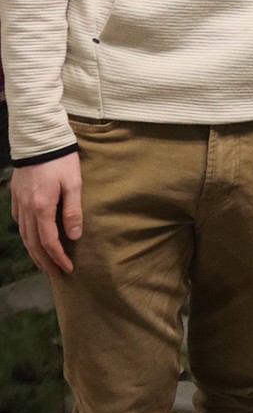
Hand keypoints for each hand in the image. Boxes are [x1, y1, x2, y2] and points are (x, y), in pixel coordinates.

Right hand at [11, 153, 82, 278]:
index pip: (49, 242)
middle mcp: (27, 209)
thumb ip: (73, 210)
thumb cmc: (60, 158)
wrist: (39, 137)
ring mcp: (19, 202)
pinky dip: (26, 235)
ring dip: (34, 252)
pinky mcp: (16, 195)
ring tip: (44, 264)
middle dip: (45, 262)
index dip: (58, 258)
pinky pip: (19, 222)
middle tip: (56, 274)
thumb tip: (75, 236)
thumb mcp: (73, 182)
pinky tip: (32, 238)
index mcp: (42, 207)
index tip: (68, 269)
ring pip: (24, 235)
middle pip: (33, 244)